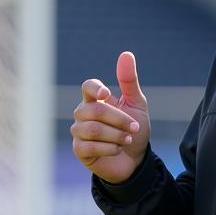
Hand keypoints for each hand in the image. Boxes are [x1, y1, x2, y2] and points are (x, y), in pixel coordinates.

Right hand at [70, 51, 150, 183]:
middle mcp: (83, 113)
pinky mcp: (79, 150)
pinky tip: (117, 149)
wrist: (135, 160)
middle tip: (135, 127)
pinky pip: (90, 146)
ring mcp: (79, 132)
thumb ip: (129, 81)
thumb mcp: (136, 104)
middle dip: (119, 119)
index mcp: (95, 99)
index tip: (107, 94)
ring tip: (127, 139)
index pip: (87, 86)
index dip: (95, 88)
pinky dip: (109, 148)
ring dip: (116, 135)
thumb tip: (126, 54)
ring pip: (93, 129)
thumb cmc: (134, 130)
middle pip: (95, 110)